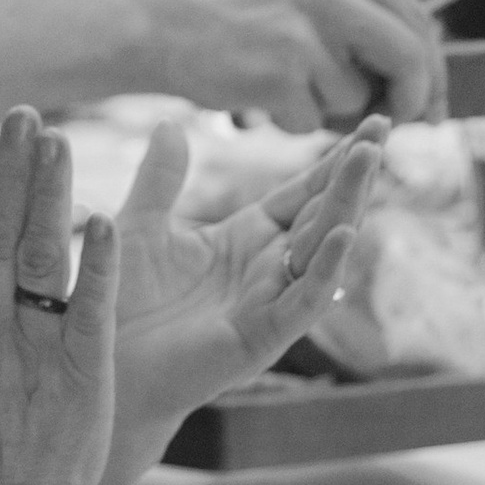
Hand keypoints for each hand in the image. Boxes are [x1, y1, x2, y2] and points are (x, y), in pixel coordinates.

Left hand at [102, 118, 385, 484]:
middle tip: (385, 127)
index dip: (334, 159)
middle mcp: (268, 270)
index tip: (371, 122)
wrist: (100, 362)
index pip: (303, 192)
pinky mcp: (262, 337)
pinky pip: (304, 300)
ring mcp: (271, 303)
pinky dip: (325, 268)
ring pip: (322, 248)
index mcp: (246, 240)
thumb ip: (160, 179)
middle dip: (354, 172)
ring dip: (347, 204)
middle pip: (324, 212)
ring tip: (367, 160)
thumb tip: (168, 123)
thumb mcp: (141, 227)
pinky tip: (345, 234)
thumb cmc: (120, 303)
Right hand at [124, 0, 444, 124]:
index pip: (415, 16)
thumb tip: (418, 74)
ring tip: (280, 86)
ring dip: (327, 110)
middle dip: (411, 99)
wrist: (149, 20)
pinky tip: (254, 96)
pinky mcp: (278, 70)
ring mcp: (303, 28)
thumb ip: (353, 14)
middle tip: (399, 123)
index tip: (430, 105)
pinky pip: (312, 121)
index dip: (431, 68)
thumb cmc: (225, 14)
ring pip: (356, 97)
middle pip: (409, 55)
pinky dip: (289, 122)